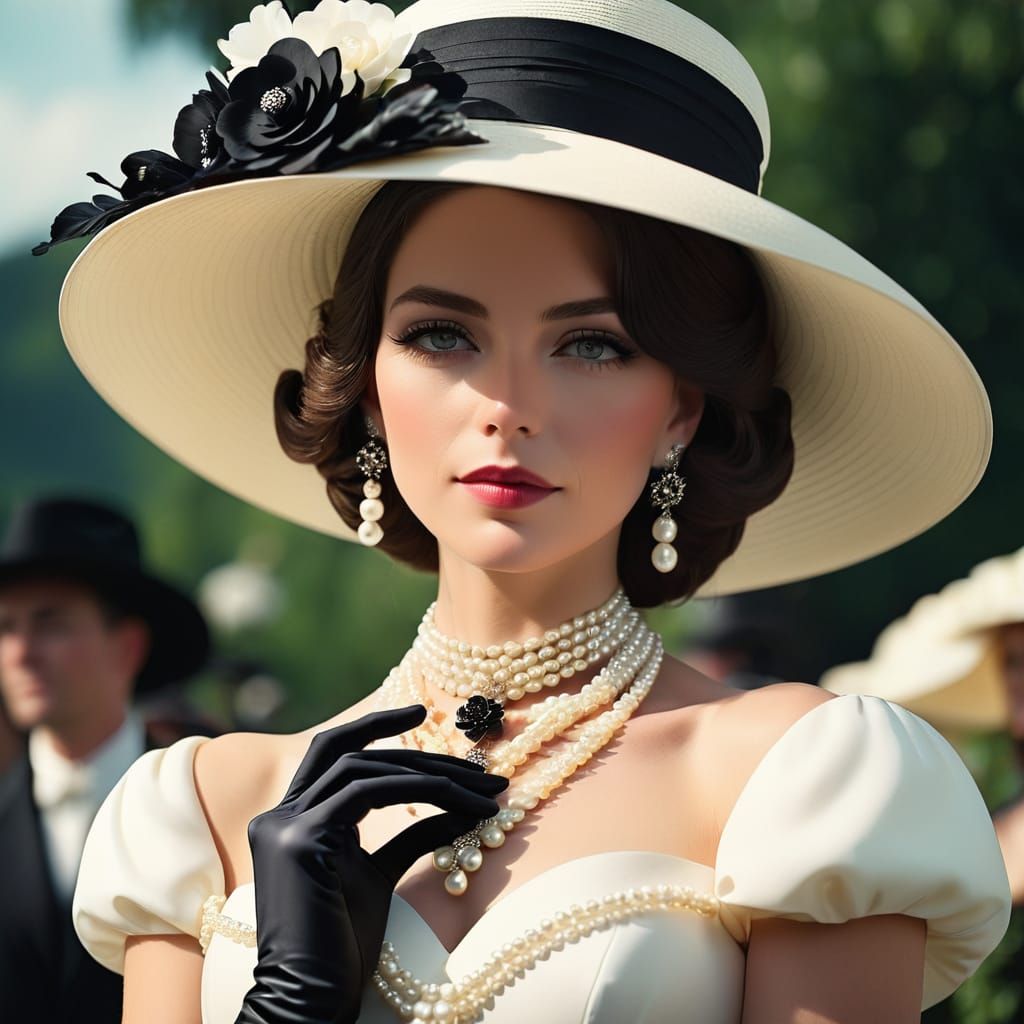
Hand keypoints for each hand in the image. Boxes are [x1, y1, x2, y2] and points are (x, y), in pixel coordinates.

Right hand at [234, 705, 506, 1023]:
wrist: (310, 1000)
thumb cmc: (342, 946)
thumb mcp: (381, 877)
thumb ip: (410, 837)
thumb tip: (460, 810)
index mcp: (293, 820)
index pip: (334, 754)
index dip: (374, 727)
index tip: (421, 713)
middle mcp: (280, 815)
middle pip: (351, 753)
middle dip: (417, 750)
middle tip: (476, 764)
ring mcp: (284, 825)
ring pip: (364, 768)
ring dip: (431, 774)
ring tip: (482, 790)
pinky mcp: (299, 840)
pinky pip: (368, 792)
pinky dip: (418, 791)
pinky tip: (459, 804)